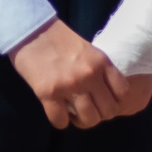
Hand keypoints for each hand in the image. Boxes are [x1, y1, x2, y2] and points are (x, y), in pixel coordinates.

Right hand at [11, 19, 139, 129]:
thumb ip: (97, 69)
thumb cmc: (57, 38)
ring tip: (73, 113)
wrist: (29, 30)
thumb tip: (102, 92)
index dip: (114, 100)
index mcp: (101, 63)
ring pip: (89, 119)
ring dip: (82, 121)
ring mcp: (68, 86)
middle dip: (100, 114)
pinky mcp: (47, 93)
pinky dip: (60, 121)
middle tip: (88, 109)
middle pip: (108, 111)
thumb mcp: (87, 49)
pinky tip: (57, 114)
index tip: (103, 100)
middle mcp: (89, 76)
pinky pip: (60, 120)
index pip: (123, 93)